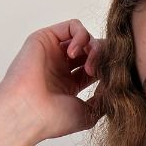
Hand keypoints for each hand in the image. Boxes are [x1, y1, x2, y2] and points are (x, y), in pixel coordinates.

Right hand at [0, 18, 105, 141]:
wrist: (28, 112)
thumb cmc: (52, 119)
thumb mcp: (88, 114)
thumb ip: (105, 99)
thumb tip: (116, 83)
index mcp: (69, 85)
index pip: (96, 69)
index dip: (108, 71)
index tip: (113, 81)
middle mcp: (61, 67)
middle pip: (92, 52)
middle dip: (103, 60)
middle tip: (101, 74)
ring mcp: (53, 52)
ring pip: (85, 38)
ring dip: (94, 49)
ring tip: (90, 67)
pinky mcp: (46, 38)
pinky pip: (73, 26)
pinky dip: (82, 35)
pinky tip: (76, 53)